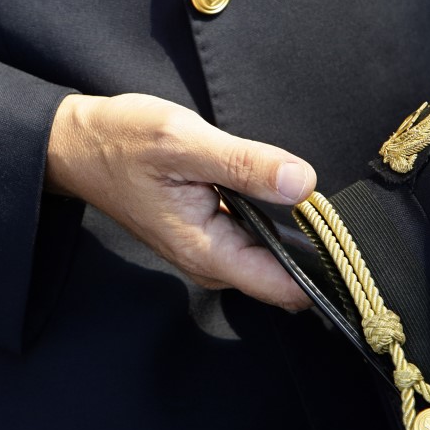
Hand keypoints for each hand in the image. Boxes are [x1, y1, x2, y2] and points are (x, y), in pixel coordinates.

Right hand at [46, 93, 315, 310]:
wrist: (79, 145)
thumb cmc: (121, 142)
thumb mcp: (183, 142)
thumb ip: (244, 164)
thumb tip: (304, 184)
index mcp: (206, 250)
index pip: (283, 286)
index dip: (322, 268)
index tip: (350, 236)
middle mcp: (210, 260)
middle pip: (283, 275)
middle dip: (314, 247)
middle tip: (336, 203)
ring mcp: (207, 248)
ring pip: (270, 255)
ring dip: (294, 231)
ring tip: (310, 193)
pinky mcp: (206, 231)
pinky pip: (254, 237)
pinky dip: (272, 219)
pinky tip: (279, 190)